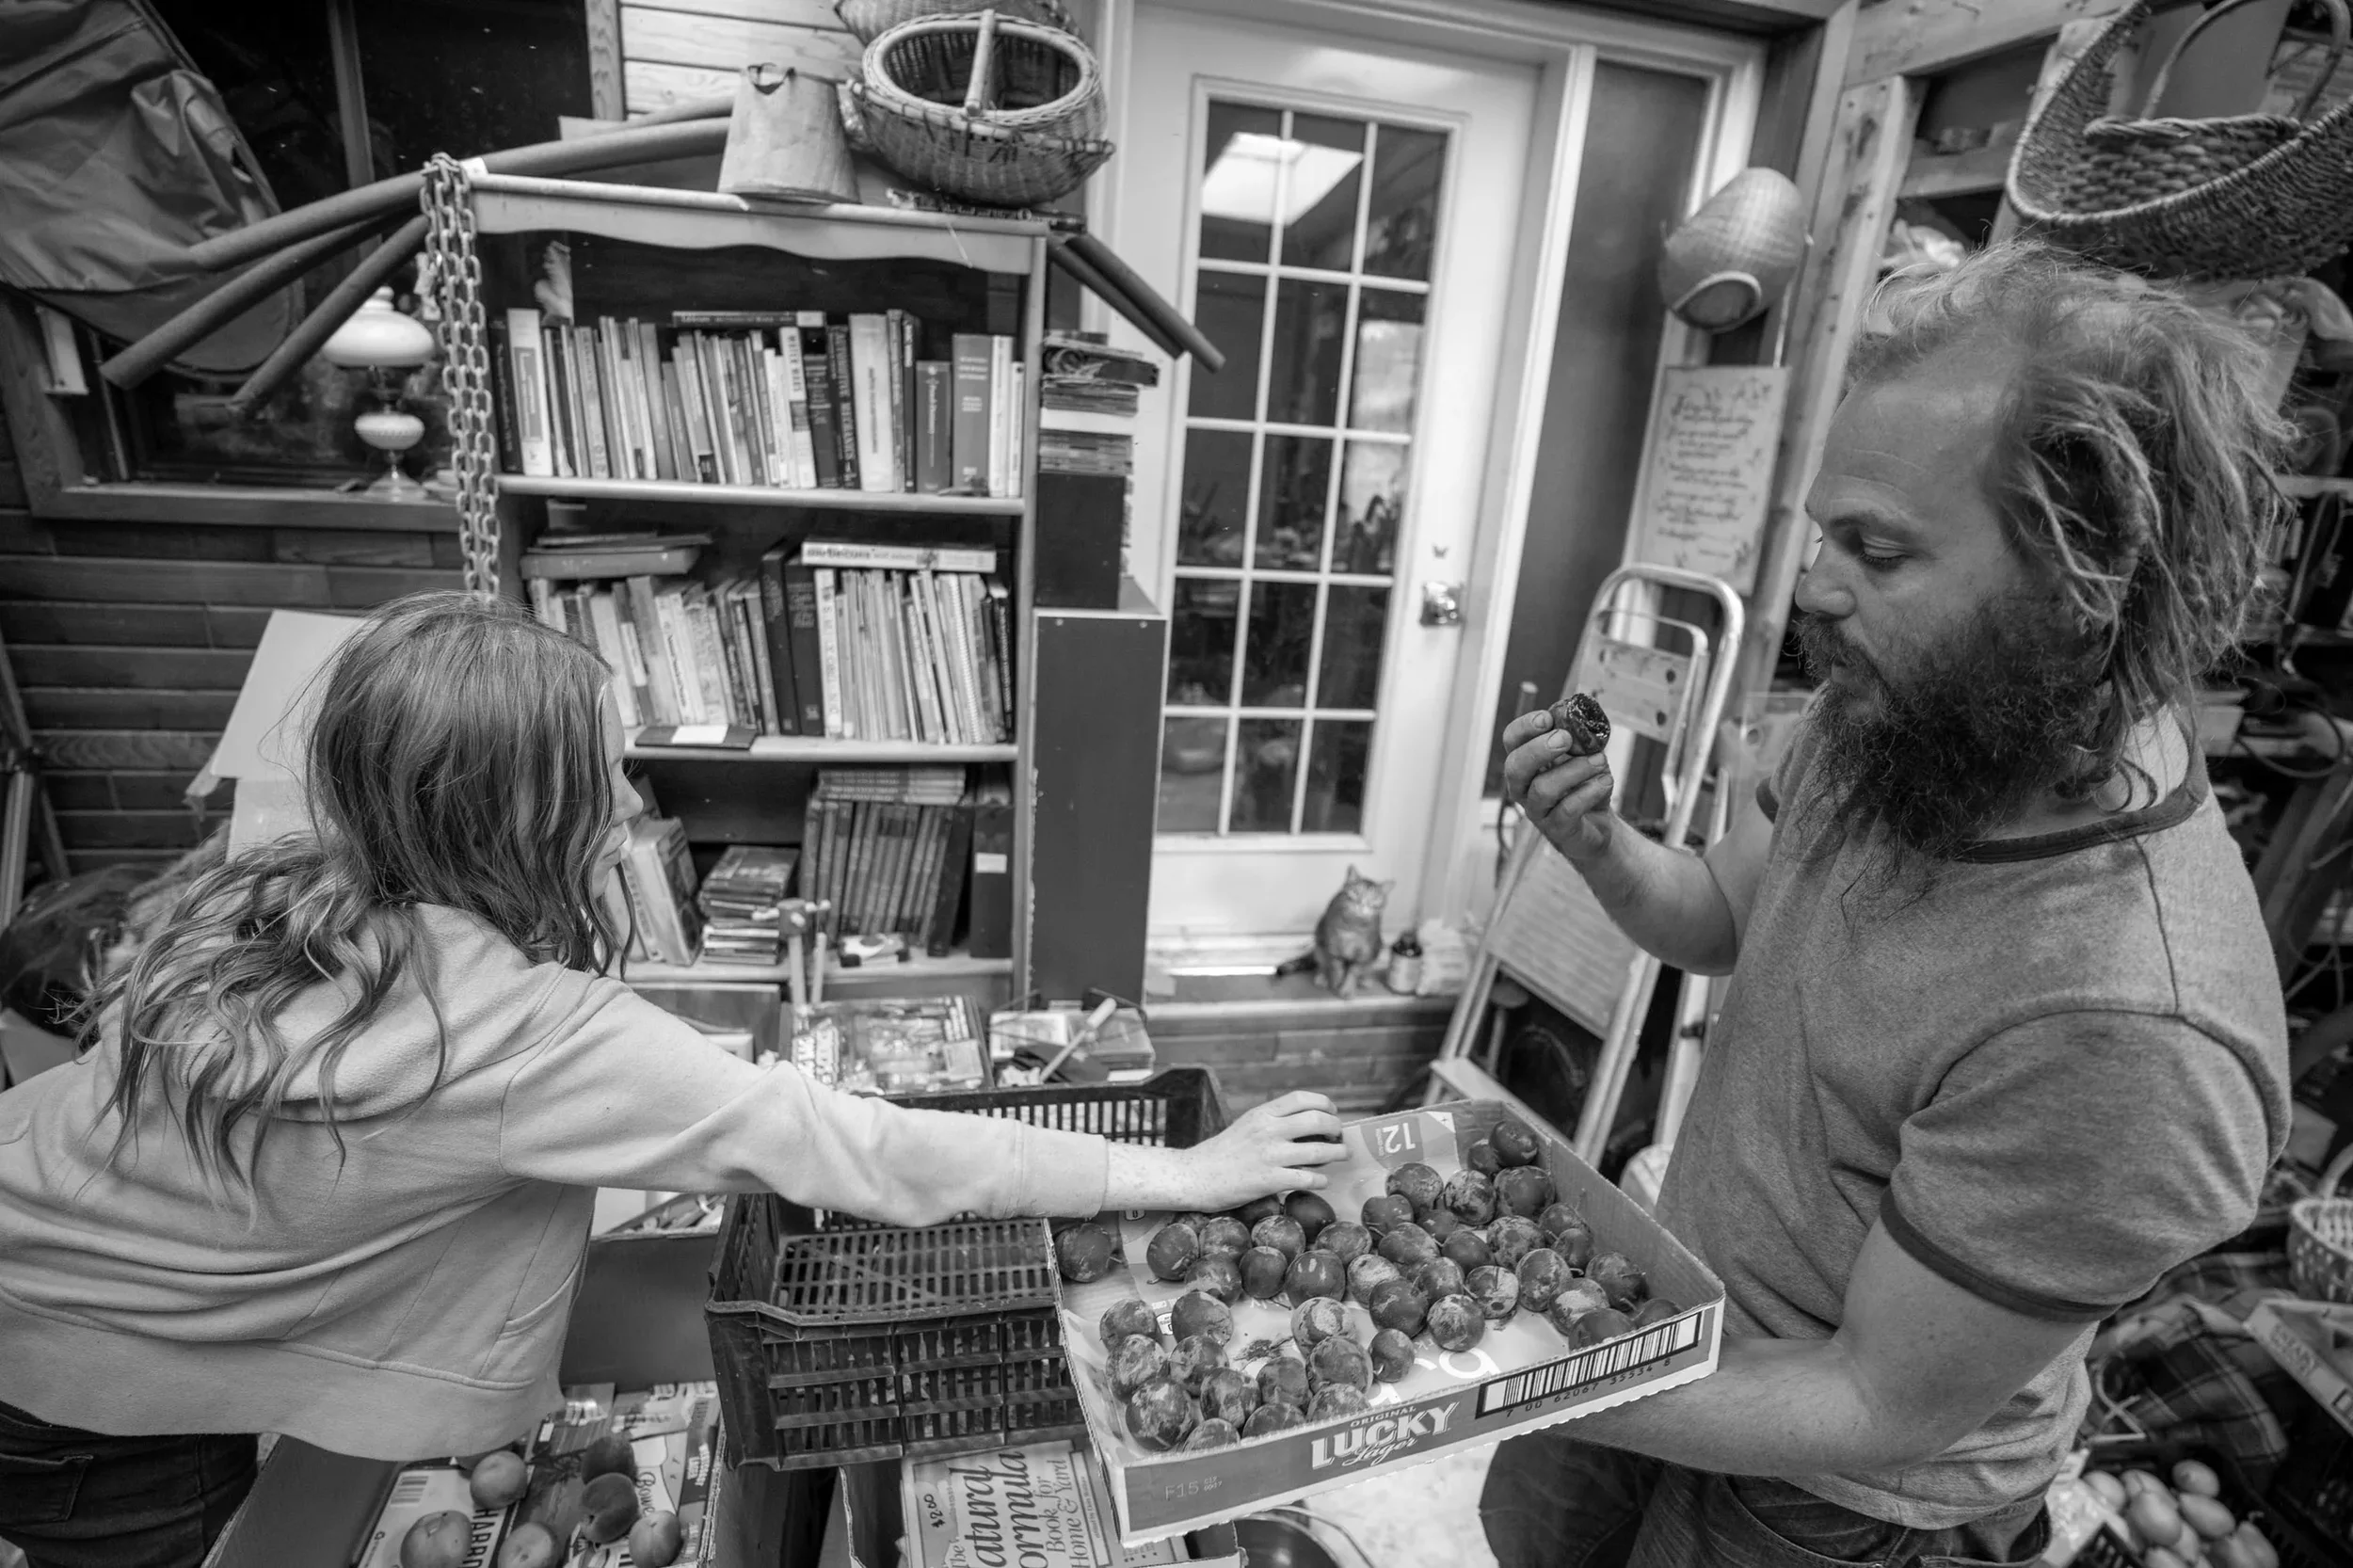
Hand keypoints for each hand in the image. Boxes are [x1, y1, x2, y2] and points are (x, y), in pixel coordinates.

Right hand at [1181, 1091, 1347, 1208]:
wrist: (1195, 1176)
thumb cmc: (1221, 1152)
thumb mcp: (1246, 1126)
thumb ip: (1271, 1122)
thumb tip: (1306, 1125)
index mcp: (1261, 1113)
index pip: (1301, 1098)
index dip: (1324, 1103)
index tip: (1332, 1112)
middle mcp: (1268, 1130)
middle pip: (1317, 1120)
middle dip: (1336, 1128)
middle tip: (1339, 1137)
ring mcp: (1270, 1155)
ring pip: (1319, 1150)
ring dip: (1338, 1153)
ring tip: (1343, 1156)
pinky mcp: (1269, 1180)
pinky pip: (1307, 1178)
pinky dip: (1322, 1180)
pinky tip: (1323, 1181)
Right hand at [1502, 706, 1613, 863]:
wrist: (1598, 823)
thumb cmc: (1584, 785)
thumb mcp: (1584, 756)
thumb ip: (1580, 740)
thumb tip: (1583, 720)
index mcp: (1526, 763)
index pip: (1511, 741)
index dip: (1524, 728)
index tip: (1546, 718)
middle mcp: (1523, 787)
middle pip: (1514, 767)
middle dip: (1538, 749)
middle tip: (1565, 739)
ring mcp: (1537, 810)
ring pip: (1543, 789)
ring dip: (1574, 770)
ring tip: (1600, 761)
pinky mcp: (1557, 829)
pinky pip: (1567, 809)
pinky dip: (1588, 792)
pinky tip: (1605, 782)